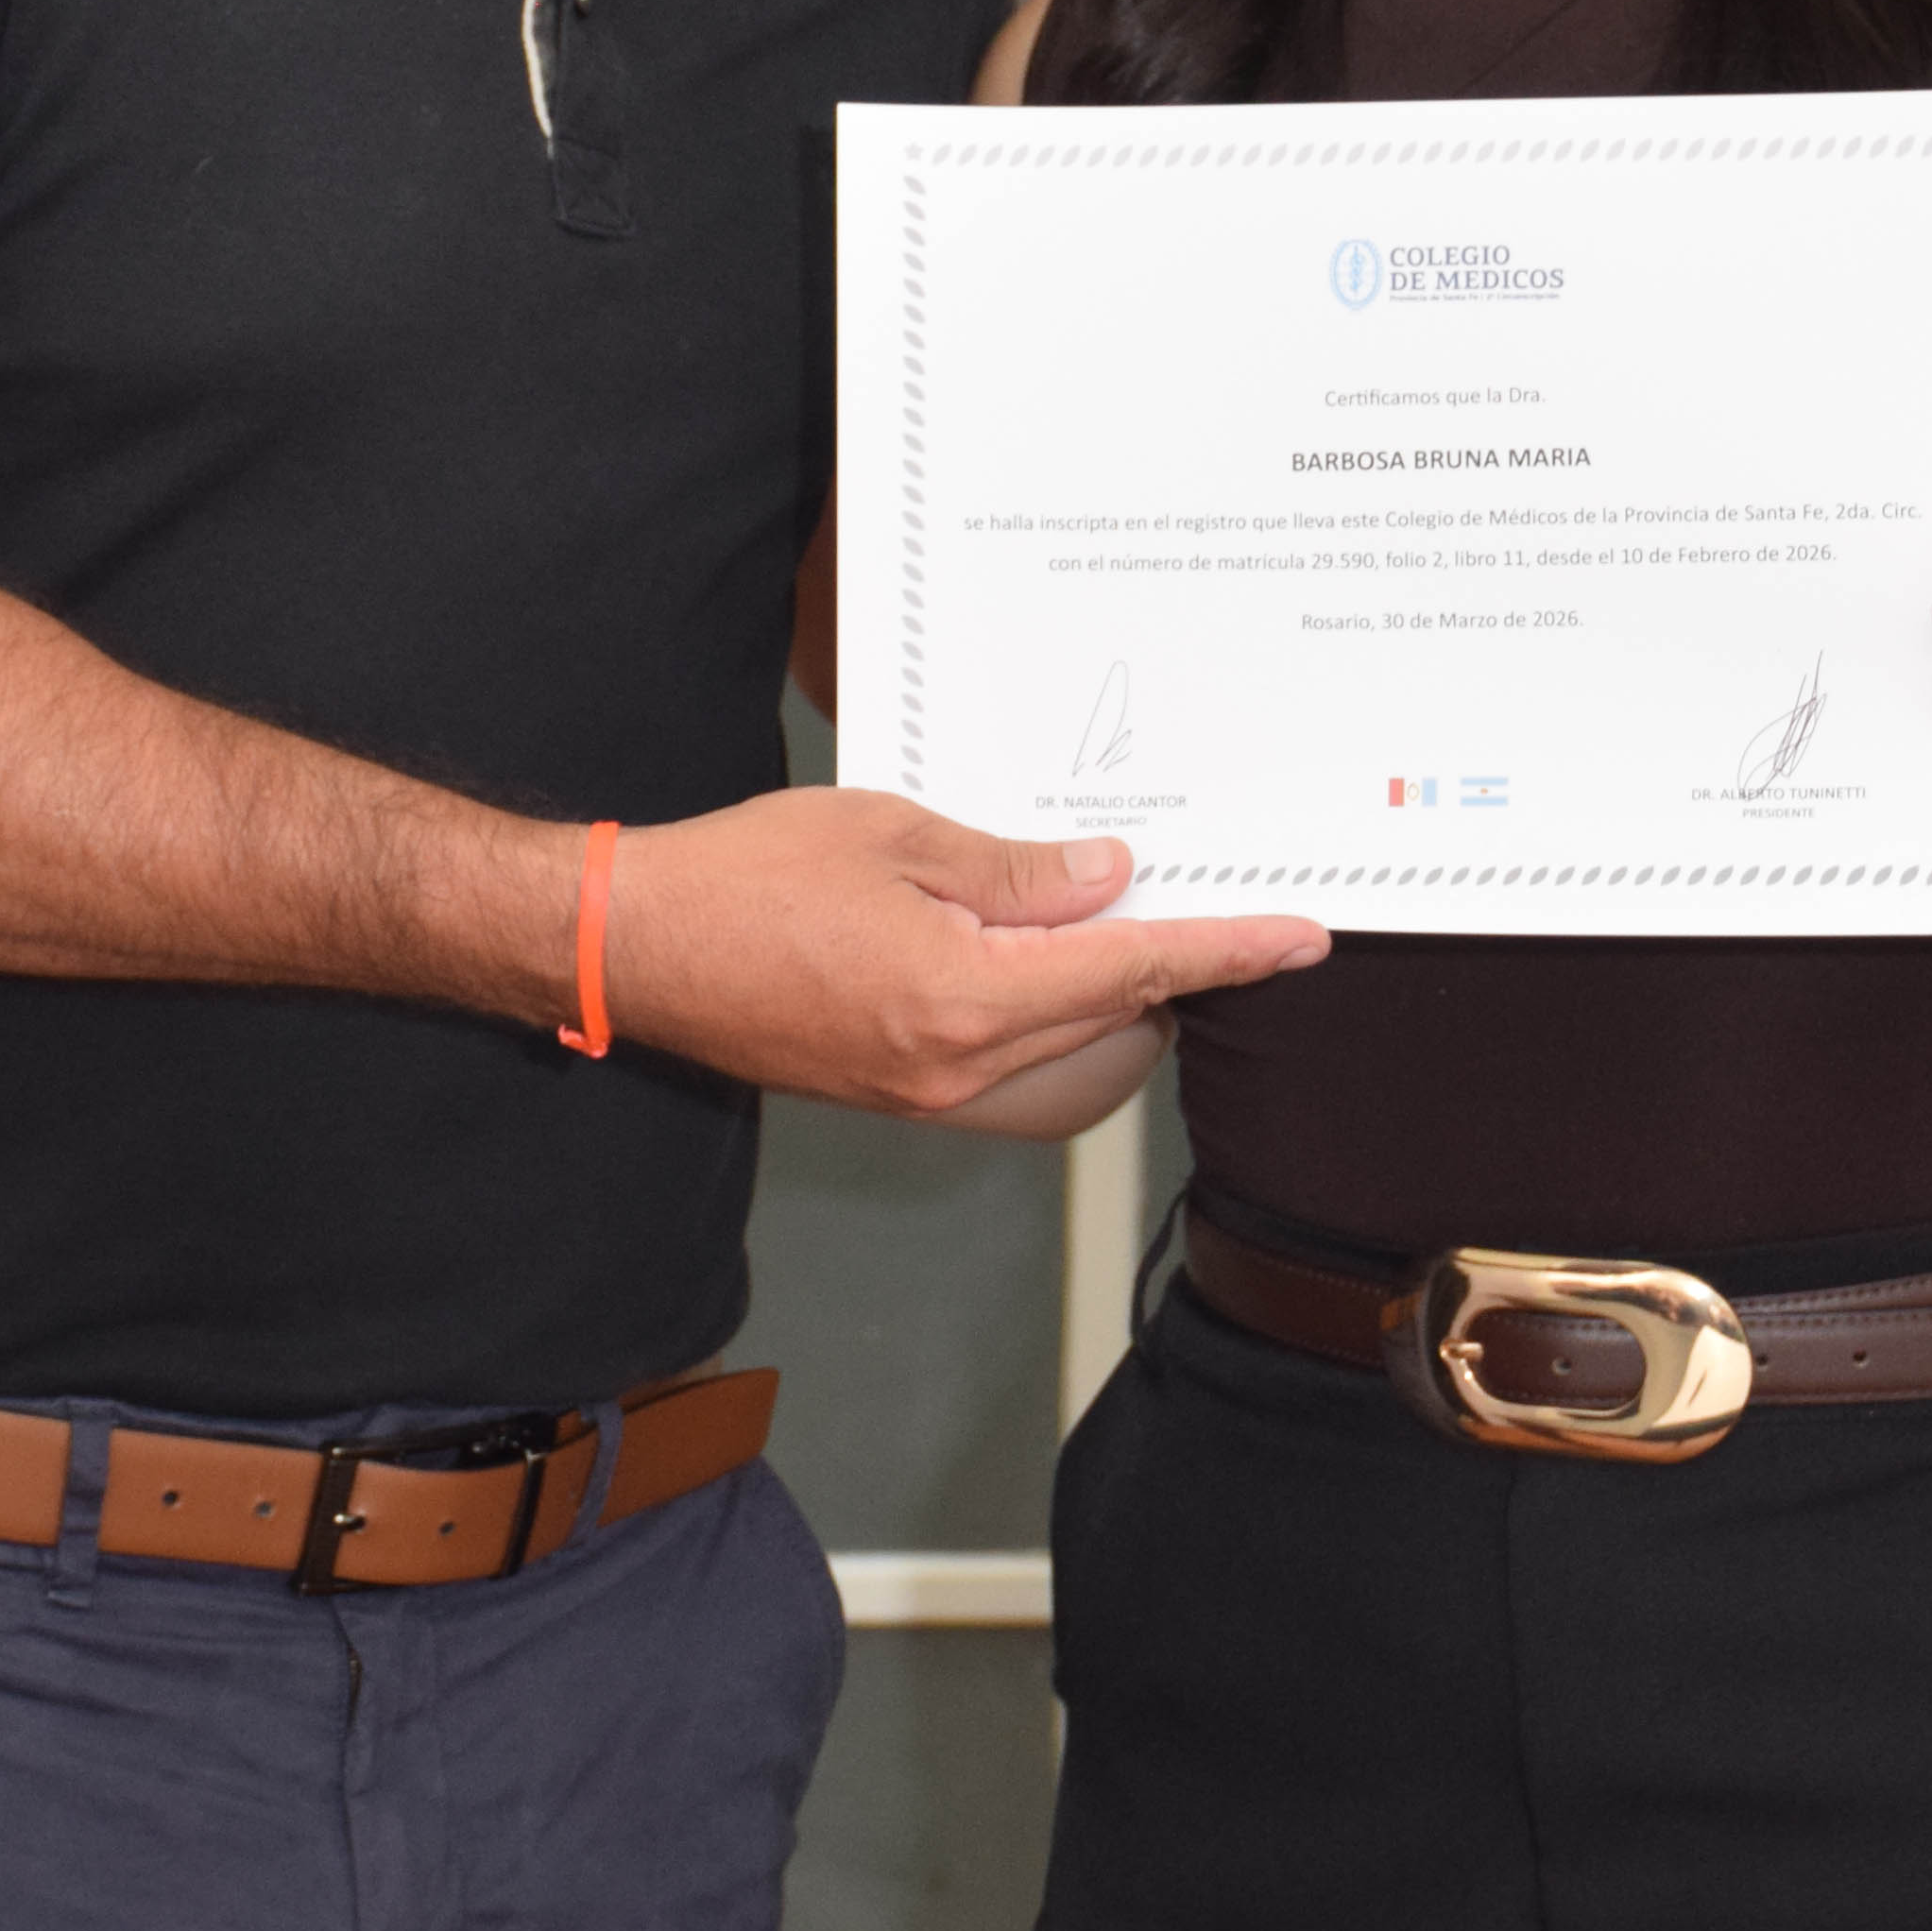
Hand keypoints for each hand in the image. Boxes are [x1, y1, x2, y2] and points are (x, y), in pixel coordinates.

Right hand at [605, 785, 1327, 1117]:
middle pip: (1114, 1027)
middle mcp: (957, 1069)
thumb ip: (1012, 869)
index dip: (1225, 952)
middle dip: (1168, 973)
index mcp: (964, 997)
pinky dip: (1042, 1018)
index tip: (1297, 939)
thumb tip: (1104, 882)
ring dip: (1103, 1000)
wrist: (634, 948)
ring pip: (1066, 1056)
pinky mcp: (897, 1096)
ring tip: (1101, 919)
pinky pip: (1008, 1069)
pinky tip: (1028, 956)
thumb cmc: (743, 878)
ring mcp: (926, 1095)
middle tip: (1191, 898)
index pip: (1133, 973)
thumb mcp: (892, 834)